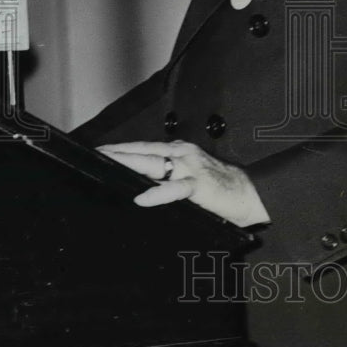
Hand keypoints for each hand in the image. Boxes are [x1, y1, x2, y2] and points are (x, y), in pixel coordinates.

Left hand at [96, 139, 269, 227]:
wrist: (249, 193)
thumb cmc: (219, 187)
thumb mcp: (189, 177)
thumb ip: (167, 178)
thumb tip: (138, 186)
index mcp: (179, 151)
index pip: (144, 148)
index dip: (122, 148)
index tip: (100, 151)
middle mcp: (182, 154)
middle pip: (143, 151)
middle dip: (118, 152)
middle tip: (96, 154)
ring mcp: (190, 168)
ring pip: (154, 163)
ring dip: (130, 163)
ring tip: (110, 165)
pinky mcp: (199, 185)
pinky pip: (175, 189)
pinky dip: (158, 193)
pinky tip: (143, 198)